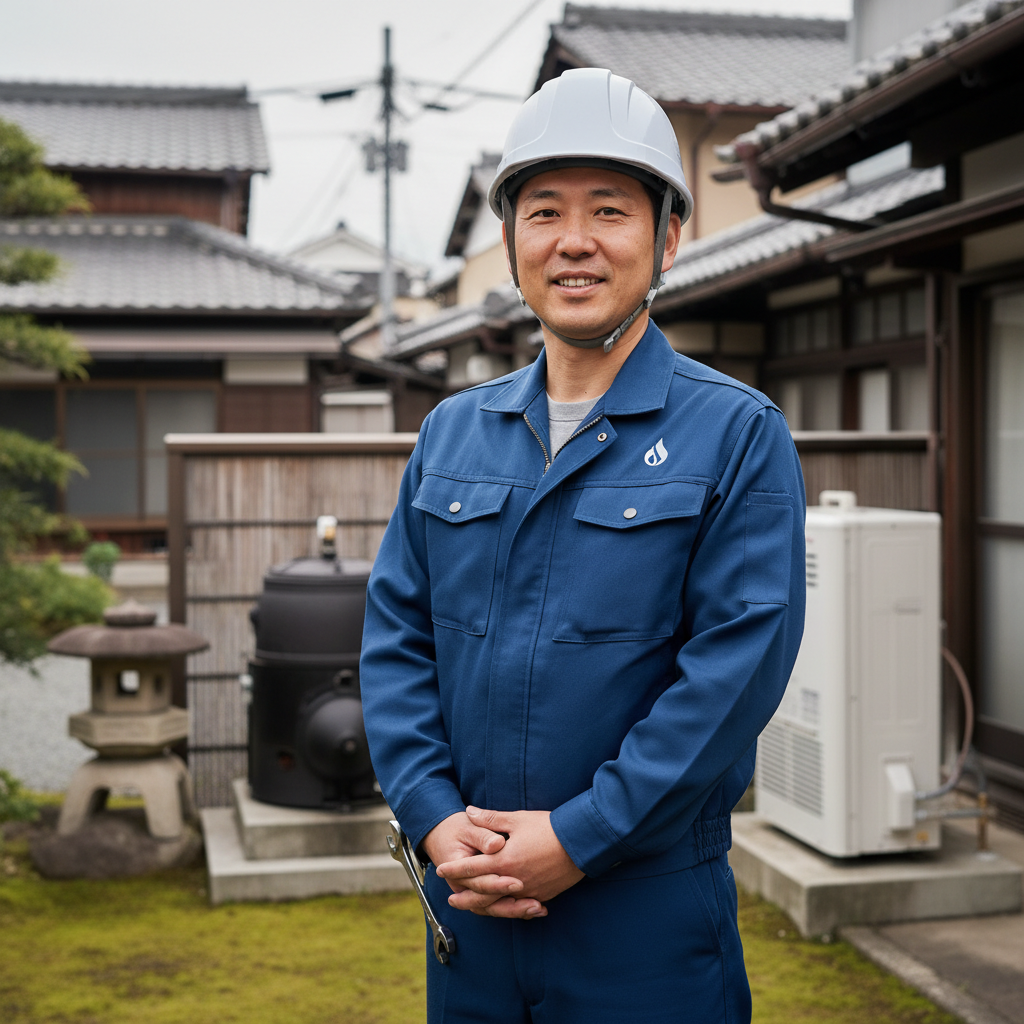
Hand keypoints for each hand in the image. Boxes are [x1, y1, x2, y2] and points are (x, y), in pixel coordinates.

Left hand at [435, 807, 584, 918]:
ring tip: (471, 907)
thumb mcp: (517, 819)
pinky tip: (501, 907)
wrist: (581, 843)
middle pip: (482, 892)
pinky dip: (507, 908)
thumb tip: (469, 812)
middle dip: (465, 895)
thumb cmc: (549, 828)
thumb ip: (491, 819)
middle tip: (451, 898)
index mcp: (504, 860)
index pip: (472, 867)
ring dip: (482, 905)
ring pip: (499, 903)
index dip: (455, 868)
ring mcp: (528, 890)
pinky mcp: (541, 895)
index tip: (441, 870)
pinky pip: (519, 905)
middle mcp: (514, 880)